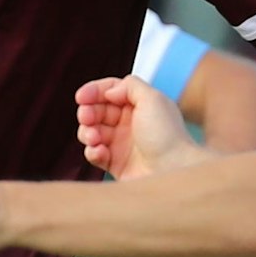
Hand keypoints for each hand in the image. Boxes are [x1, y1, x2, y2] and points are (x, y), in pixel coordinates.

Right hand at [76, 75, 203, 180]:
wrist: (174, 171)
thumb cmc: (167, 136)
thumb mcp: (153, 99)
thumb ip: (129, 85)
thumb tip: (109, 91)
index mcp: (139, 105)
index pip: (110, 91)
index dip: (94, 91)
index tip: (81, 97)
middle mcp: (129, 123)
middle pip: (97, 111)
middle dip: (88, 112)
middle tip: (86, 117)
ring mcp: (121, 144)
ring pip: (92, 132)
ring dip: (87, 132)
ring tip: (94, 137)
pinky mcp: (115, 164)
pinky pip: (94, 154)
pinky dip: (92, 151)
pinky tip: (100, 151)